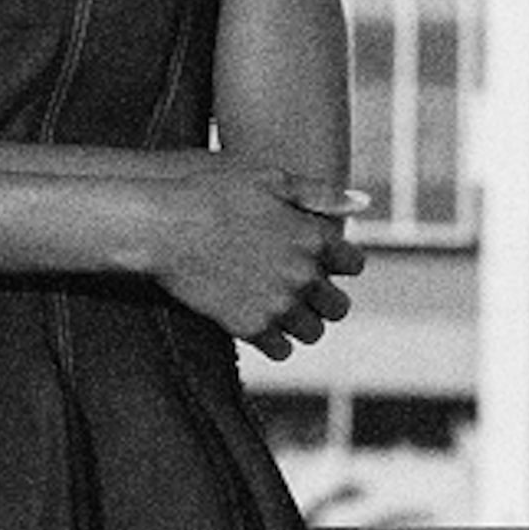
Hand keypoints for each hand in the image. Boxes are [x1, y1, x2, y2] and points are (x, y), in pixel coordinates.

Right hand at [149, 164, 369, 360]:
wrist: (165, 225)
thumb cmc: (214, 192)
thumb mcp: (270, 178)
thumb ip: (319, 193)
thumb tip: (362, 203)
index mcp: (314, 237)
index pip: (354, 263)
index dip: (340, 262)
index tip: (323, 262)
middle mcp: (303, 275)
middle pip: (337, 306)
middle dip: (324, 300)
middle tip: (304, 293)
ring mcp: (277, 304)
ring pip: (312, 332)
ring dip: (302, 324)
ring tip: (283, 311)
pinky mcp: (249, 326)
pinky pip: (280, 350)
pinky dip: (275, 342)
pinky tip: (261, 325)